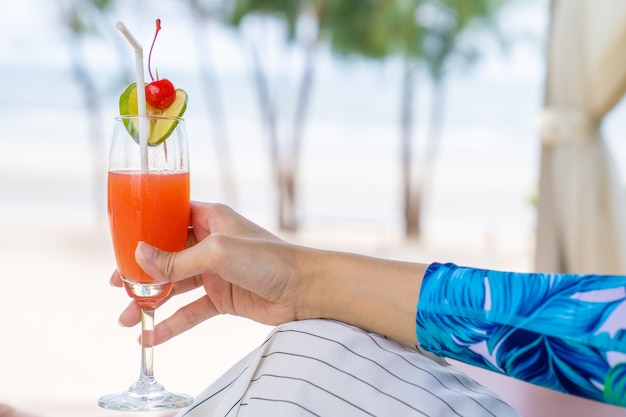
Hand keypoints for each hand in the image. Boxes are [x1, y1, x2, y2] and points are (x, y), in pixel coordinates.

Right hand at [112, 202, 306, 344]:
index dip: (146, 230)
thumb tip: (140, 257)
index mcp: (211, 219)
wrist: (305, 289)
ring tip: (127, 319)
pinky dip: (173, 323)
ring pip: (176, 286)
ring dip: (152, 301)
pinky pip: (192, 310)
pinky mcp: (224, 298)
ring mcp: (216, 272)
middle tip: (118, 286)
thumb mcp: (218, 253)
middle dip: (142, 271)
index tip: (122, 244)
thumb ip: (178, 259)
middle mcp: (211, 243)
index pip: (170, 218)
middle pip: (167, 255)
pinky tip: (153, 336)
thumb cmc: (269, 259)